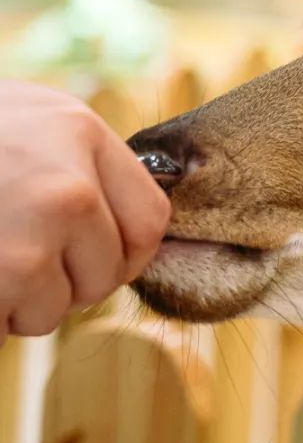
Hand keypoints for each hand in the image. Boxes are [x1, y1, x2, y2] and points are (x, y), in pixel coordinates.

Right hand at [0, 82, 170, 340]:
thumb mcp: (27, 116)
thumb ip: (78, 158)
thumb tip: (121, 217)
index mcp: (81, 136)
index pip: (149, 222)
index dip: (120, 249)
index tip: (88, 254)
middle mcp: (66, 189)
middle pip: (104, 275)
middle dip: (63, 280)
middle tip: (12, 253)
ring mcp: (26, 241)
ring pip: (52, 310)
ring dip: (16, 302)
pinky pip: (6, 326)